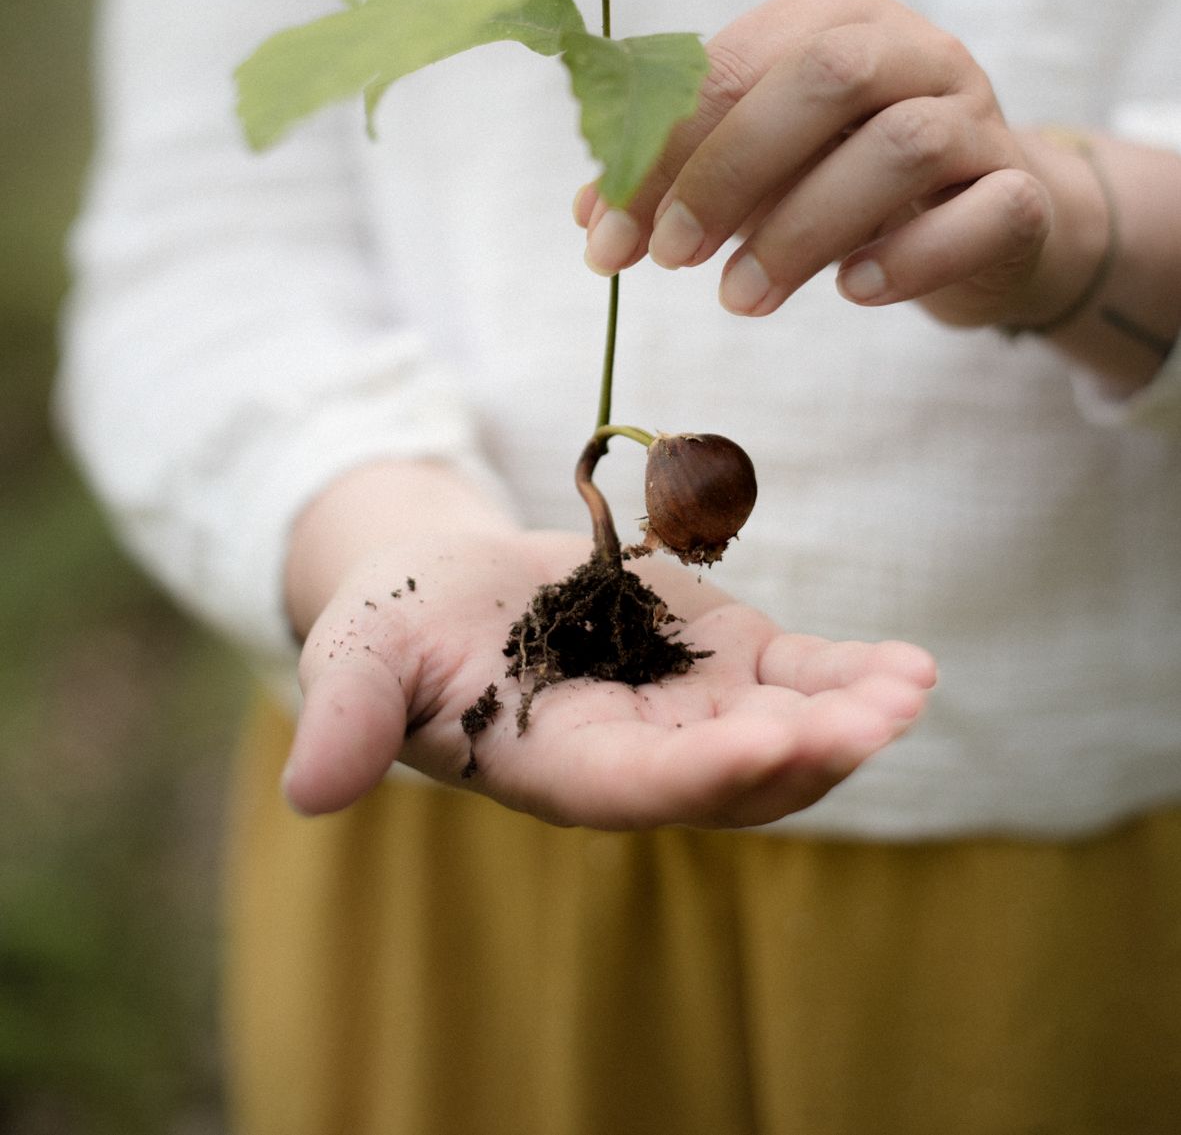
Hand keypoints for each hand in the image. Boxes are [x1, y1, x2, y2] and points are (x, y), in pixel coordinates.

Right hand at [282, 499, 935, 829]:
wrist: (448, 592)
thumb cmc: (397, 628)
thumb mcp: (357, 659)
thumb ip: (349, 718)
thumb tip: (308, 792)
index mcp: (559, 769)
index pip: (641, 788)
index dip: (704, 770)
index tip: (768, 742)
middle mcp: (640, 758)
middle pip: (736, 776)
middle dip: (808, 752)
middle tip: (874, 717)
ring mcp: (692, 712)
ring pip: (785, 735)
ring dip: (849, 719)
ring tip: (907, 687)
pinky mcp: (724, 662)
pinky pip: (800, 680)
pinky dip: (852, 675)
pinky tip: (911, 667)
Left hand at [578, 0, 1108, 330]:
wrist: (991, 221)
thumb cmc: (853, 178)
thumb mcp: (764, 166)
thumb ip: (686, 174)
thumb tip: (591, 214)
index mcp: (836, 17)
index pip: (735, 62)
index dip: (665, 147)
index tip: (609, 232)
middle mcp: (915, 48)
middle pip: (825, 78)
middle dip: (730, 171)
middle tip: (672, 258)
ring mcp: (978, 117)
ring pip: (902, 148)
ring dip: (804, 229)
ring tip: (739, 298)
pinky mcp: (1022, 191)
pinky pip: (982, 213)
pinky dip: (909, 256)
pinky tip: (851, 292)